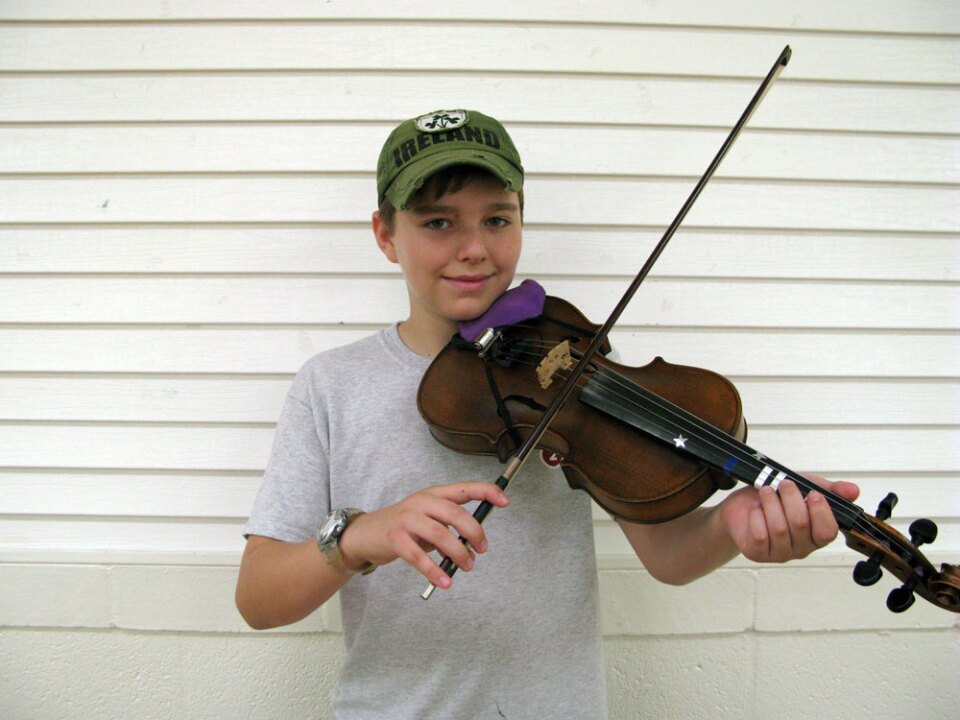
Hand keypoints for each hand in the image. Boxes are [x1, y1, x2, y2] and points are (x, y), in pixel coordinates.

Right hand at [338, 481, 508, 588]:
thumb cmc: (404, 527)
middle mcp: (421, 502)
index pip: (464, 488)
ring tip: (467, 566)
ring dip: (459, 554)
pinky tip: (444, 581)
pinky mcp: (396, 539)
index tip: (504, 501)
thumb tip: (472, 544)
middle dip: (474, 532)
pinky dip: (435, 571)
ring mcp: (407, 519)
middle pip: (456, 513)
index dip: (486, 492)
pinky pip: (419, 557)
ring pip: (441, 535)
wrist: (366, 534)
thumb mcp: (427, 520)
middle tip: (482, 549)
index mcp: (433, 494)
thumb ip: (448, 527)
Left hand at [719, 476, 859, 562]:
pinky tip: (755, 509)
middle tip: (783, 484)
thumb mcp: (806, 487)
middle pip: (800, 524)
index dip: (821, 511)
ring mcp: (780, 552)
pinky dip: (756, 515)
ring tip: (766, 491)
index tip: (812, 493)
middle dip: (791, 498)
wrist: (742, 506)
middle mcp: (801, 547)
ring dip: (771, 503)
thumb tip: (854, 491)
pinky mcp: (758, 553)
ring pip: (779, 528)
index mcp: (817, 534)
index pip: (828, 531)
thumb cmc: (777, 498)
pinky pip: (760, 534)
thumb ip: (831, 490)